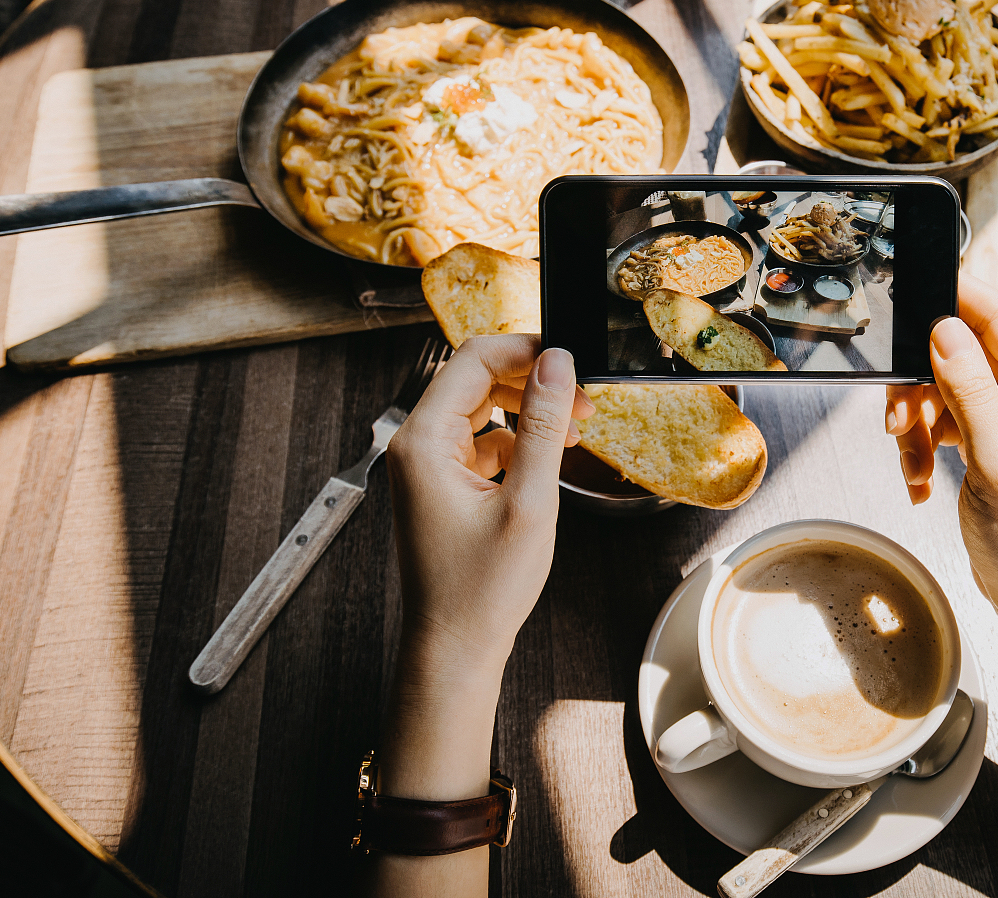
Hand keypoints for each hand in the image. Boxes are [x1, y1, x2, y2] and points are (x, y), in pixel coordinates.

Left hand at [385, 334, 593, 680]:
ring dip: (528, 411)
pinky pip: (480, 439)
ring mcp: (426, 465)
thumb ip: (544, 426)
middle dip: (531, 382)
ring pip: (480, 408)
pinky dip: (516, 441)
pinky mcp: (441, 484)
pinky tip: (546, 462)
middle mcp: (416, 445)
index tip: (570, 361)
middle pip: (475, 379)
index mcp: (423, 441)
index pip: (472, 360)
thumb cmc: (482, 589)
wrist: (455, 647)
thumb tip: (557, 365)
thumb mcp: (529, 501)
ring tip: (571, 432)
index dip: (525, 350)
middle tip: (581, 401)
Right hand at [886, 274, 997, 616]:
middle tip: (899, 422)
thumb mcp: (997, 464)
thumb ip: (969, 392)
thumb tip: (945, 330)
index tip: (911, 295)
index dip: (957, 301)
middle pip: (962, 350)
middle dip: (922, 384)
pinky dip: (921, 443)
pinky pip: (941, 416)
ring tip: (911, 462)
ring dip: (916, 422)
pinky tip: (919, 476)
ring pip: (943, 384)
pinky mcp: (989, 436)